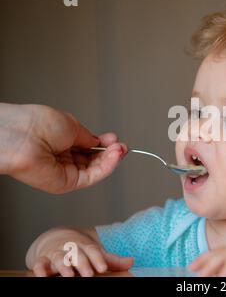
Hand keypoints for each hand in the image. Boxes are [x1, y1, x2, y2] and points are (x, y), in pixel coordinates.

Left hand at [0, 103, 127, 192]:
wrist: (20, 137)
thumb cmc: (36, 125)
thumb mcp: (72, 125)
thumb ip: (89, 137)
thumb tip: (100, 142)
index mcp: (61, 141)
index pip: (88, 146)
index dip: (104, 143)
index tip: (115, 139)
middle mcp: (62, 157)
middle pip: (94, 159)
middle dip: (111, 152)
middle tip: (122, 146)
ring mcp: (65, 171)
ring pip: (95, 169)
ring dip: (111, 159)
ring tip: (120, 149)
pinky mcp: (66, 184)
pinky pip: (91, 177)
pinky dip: (106, 168)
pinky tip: (115, 157)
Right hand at [29, 229, 133, 276]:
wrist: (56, 238)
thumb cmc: (79, 249)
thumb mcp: (94, 253)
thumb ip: (111, 259)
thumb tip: (131, 262)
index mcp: (84, 246)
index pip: (92, 250)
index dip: (98, 258)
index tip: (103, 267)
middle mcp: (70, 248)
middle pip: (76, 255)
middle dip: (82, 264)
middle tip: (88, 274)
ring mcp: (55, 253)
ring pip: (59, 258)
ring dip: (63, 266)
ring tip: (68, 276)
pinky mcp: (42, 260)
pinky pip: (39, 264)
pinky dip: (40, 269)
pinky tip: (42, 276)